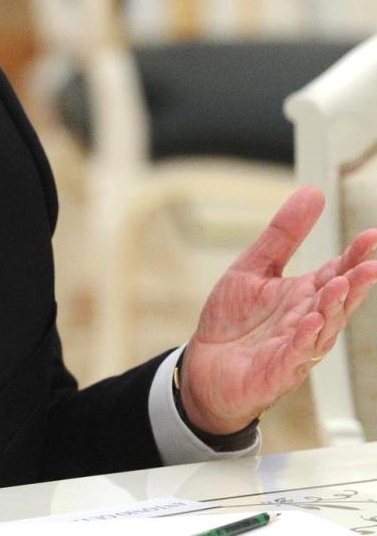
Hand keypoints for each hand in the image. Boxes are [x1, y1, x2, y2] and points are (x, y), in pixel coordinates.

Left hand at [181, 186, 376, 433]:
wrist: (204, 365)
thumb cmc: (234, 320)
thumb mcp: (254, 267)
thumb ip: (284, 235)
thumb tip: (314, 192)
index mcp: (305, 296)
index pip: (337, 273)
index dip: (354, 256)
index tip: (371, 235)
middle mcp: (307, 322)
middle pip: (337, 301)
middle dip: (355, 283)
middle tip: (369, 264)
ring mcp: (295, 348)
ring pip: (322, 328)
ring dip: (333, 307)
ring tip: (341, 284)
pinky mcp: (275, 372)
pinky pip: (294, 355)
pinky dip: (304, 339)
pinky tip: (311, 321)